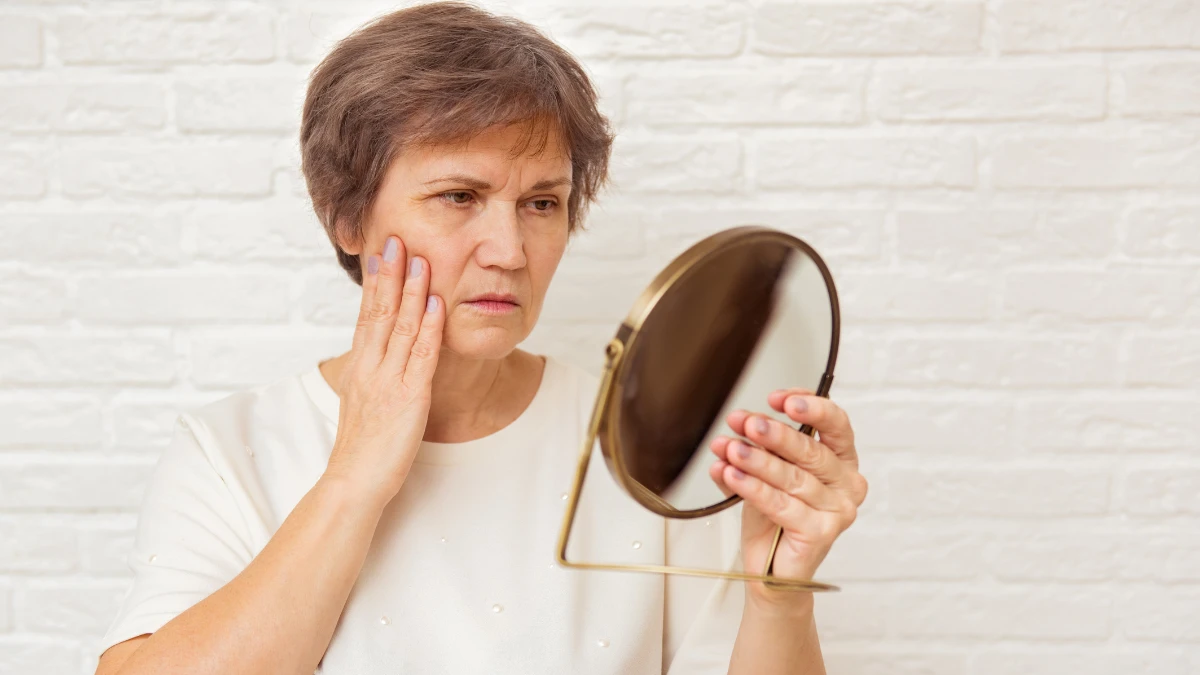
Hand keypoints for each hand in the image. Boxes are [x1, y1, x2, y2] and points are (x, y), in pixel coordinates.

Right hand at [323, 235, 444, 506]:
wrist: (353, 483)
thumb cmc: (360, 451)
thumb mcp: (362, 405)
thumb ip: (371, 379)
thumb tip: (376, 359)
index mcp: (358, 369)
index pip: (366, 316)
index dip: (375, 284)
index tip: (382, 254)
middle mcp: (370, 369)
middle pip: (379, 312)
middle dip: (390, 274)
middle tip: (397, 239)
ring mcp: (388, 381)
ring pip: (401, 327)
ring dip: (412, 291)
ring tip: (421, 260)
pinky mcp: (408, 398)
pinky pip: (420, 357)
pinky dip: (428, 328)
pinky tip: (435, 305)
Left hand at [708, 388, 867, 609]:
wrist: (770, 568)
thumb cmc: (774, 517)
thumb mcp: (765, 471)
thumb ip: (756, 446)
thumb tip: (737, 426)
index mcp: (842, 461)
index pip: (836, 425)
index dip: (809, 406)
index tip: (777, 399)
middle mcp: (848, 484)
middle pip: (812, 450)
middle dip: (774, 434)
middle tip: (745, 422)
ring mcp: (839, 511)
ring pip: (793, 477)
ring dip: (757, 459)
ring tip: (730, 448)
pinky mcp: (821, 533)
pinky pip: (782, 504)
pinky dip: (753, 488)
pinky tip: (732, 475)